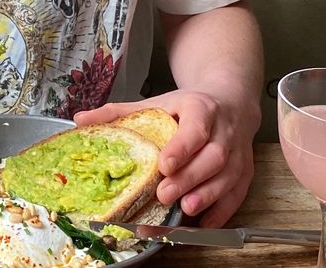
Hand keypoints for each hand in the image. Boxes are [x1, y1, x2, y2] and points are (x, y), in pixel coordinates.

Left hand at [73, 88, 259, 227]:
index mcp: (200, 108)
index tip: (164, 164)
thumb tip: (80, 120)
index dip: (182, 147)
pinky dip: (222, 211)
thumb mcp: (156, 103)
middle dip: (190, 177)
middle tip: (164, 194)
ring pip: (228, 176)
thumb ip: (119, 112)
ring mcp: (238, 152)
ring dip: (207, 195)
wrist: (230, 103)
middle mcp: (224, 130)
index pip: (195, 127)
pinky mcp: (245, 171)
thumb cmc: (187, 107)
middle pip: (213, 156)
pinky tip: (203, 223)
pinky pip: (237, 194)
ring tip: (184, 209)